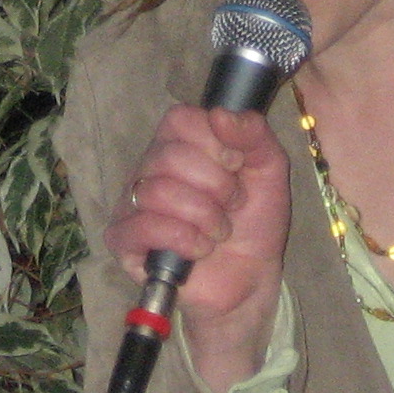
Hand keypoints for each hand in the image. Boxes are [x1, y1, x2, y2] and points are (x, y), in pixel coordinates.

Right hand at [103, 104, 290, 392]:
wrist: (250, 278)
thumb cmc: (254, 221)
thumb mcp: (269, 169)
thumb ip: (253, 133)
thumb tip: (221, 114)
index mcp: (179, 144)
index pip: (178, 119)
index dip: (212, 141)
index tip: (236, 165)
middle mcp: (149, 168)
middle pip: (168, 156)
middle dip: (215, 186)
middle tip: (231, 205)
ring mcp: (132, 203)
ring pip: (156, 192)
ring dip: (202, 216)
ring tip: (218, 231)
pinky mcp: (124, 241)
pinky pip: (140, 227)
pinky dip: (181, 239)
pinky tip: (199, 249)